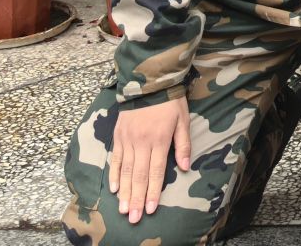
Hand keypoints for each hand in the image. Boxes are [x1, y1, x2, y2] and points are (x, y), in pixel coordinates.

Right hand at [108, 96, 190, 224]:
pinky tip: (115, 189)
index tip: (151, 209)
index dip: (154, 192)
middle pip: (139, 176)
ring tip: (123, 209)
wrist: (148, 82)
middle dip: (137, 199)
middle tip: (134, 218)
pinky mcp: (118, 136)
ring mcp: (128, 140)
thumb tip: (185, 167)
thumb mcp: (183, 120)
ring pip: (126, 171)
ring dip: (125, 192)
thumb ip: (182, 144)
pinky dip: (115, 175)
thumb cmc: (169, 103)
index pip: (156, 171)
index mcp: (159, 139)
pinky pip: (116, 159)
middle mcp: (141, 142)